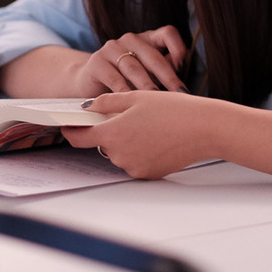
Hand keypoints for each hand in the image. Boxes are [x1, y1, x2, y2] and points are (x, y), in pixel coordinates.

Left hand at [64, 91, 214, 177]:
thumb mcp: (135, 97)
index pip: (79, 138)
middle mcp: (120, 155)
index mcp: (113, 134)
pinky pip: (136, 162)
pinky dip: (141, 151)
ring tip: (150, 125)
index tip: (68, 126)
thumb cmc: (173, 110)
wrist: (204, 129)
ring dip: (127, 141)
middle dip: (110, 131)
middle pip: (104, 144)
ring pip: (121, 153)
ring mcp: (134, 168)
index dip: (71, 131)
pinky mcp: (149, 175)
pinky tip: (158, 138)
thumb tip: (88, 108)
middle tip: (130, 116)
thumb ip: (106, 103)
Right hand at [74, 26, 188, 94]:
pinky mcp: (97, 62)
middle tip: (179, 95)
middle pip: (153, 56)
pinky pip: (114, 78)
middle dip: (168, 77)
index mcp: (148, 39)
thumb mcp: (148, 74)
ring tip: (157, 101)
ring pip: (134, 68)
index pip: (168, 33)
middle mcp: (131, 39)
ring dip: (147, 86)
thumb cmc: (126, 81)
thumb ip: (165, 71)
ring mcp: (112, 48)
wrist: (89, 85)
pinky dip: (125, 92)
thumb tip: (184, 80)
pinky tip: (132, 104)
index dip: (178, 48)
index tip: (184, 68)